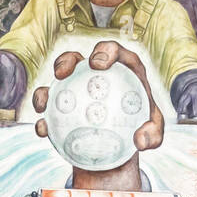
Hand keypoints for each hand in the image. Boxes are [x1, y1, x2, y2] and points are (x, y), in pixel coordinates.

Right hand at [33, 42, 164, 150]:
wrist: (121, 145)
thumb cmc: (140, 128)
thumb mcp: (153, 133)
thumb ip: (153, 134)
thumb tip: (140, 141)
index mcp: (121, 69)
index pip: (112, 52)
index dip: (104, 51)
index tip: (98, 64)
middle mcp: (94, 75)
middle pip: (77, 60)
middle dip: (66, 61)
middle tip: (62, 74)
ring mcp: (75, 90)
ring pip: (56, 85)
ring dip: (46, 88)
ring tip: (44, 102)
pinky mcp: (62, 109)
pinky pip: (49, 111)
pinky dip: (44, 119)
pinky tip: (43, 129)